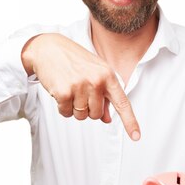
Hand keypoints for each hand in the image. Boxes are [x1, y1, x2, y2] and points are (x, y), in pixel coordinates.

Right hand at [21, 33, 140, 140]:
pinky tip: (60, 91)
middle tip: (79, 92)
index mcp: (108, 75)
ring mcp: (81, 86)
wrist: (48, 48)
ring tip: (69, 89)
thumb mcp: (94, 73)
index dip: (130, 121)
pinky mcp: (64, 92)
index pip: (122, 102)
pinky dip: (62, 107)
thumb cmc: (73, 60)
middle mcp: (97, 81)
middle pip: (97, 115)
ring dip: (74, 108)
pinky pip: (66, 113)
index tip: (136, 136)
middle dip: (87, 109)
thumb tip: (108, 119)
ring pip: (81, 116)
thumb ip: (104, 96)